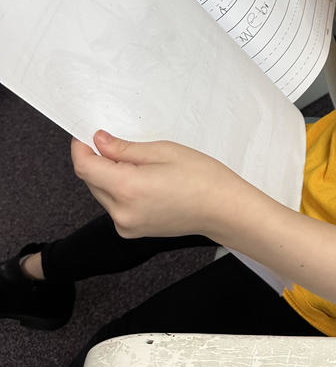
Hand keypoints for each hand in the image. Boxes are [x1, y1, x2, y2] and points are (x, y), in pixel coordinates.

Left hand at [71, 131, 245, 239]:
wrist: (224, 210)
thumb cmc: (203, 178)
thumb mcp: (163, 151)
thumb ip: (124, 148)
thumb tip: (99, 142)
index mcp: (127, 188)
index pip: (85, 167)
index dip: (81, 148)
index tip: (86, 135)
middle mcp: (121, 211)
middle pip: (91, 180)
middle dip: (98, 160)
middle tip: (117, 143)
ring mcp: (126, 225)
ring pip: (102, 193)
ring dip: (109, 176)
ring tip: (139, 165)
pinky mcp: (133, 231)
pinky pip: (114, 206)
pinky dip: (119, 191)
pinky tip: (143, 181)